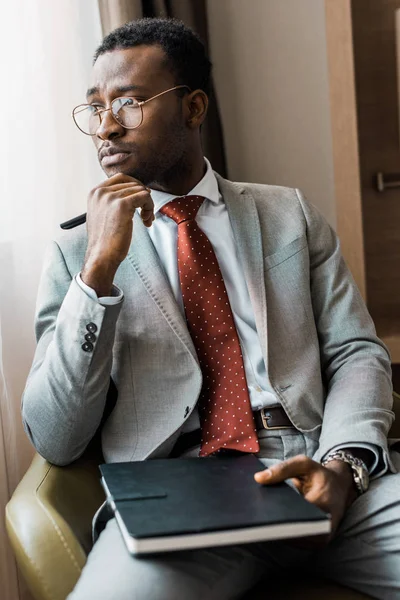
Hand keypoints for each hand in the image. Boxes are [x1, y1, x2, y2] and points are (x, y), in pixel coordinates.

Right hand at [81, 174, 153, 295]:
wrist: (101, 256)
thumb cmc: (104, 241)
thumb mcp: (102, 215)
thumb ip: (111, 202)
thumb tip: (133, 192)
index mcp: (95, 193)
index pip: (121, 178)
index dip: (136, 187)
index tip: (141, 201)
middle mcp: (101, 192)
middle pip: (133, 183)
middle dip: (143, 198)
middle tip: (145, 216)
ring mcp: (111, 197)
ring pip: (141, 190)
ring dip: (148, 205)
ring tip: (146, 220)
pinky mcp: (122, 205)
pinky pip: (145, 197)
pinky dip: (150, 208)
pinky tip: (147, 222)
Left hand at [254, 455, 357, 544]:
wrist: (340, 487)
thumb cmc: (320, 475)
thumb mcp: (303, 464)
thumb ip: (282, 469)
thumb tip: (258, 478)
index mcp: (322, 504)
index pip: (294, 515)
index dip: (275, 514)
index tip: (259, 511)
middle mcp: (325, 526)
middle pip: (292, 531)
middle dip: (273, 524)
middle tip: (254, 517)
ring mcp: (322, 537)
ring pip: (293, 539)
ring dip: (277, 531)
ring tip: (261, 519)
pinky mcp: (318, 542)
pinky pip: (297, 541)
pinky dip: (284, 533)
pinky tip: (272, 523)